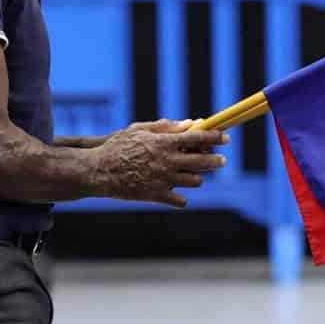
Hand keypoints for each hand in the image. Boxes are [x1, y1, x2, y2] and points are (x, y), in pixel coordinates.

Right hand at [93, 120, 228, 207]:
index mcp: (165, 142)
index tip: (226, 137)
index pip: (199, 138)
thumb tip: (190, 123)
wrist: (98, 171)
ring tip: (191, 175)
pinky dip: (181, 196)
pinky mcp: (157, 196)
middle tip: (222, 160)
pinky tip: (175, 191)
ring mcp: (164, 180)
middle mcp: (168, 161)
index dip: (216, 137)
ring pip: (196, 181)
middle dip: (217, 160)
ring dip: (196, 177)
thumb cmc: (117, 147)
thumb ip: (165, 127)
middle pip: (204, 161)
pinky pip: (181, 200)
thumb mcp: (138, 130)